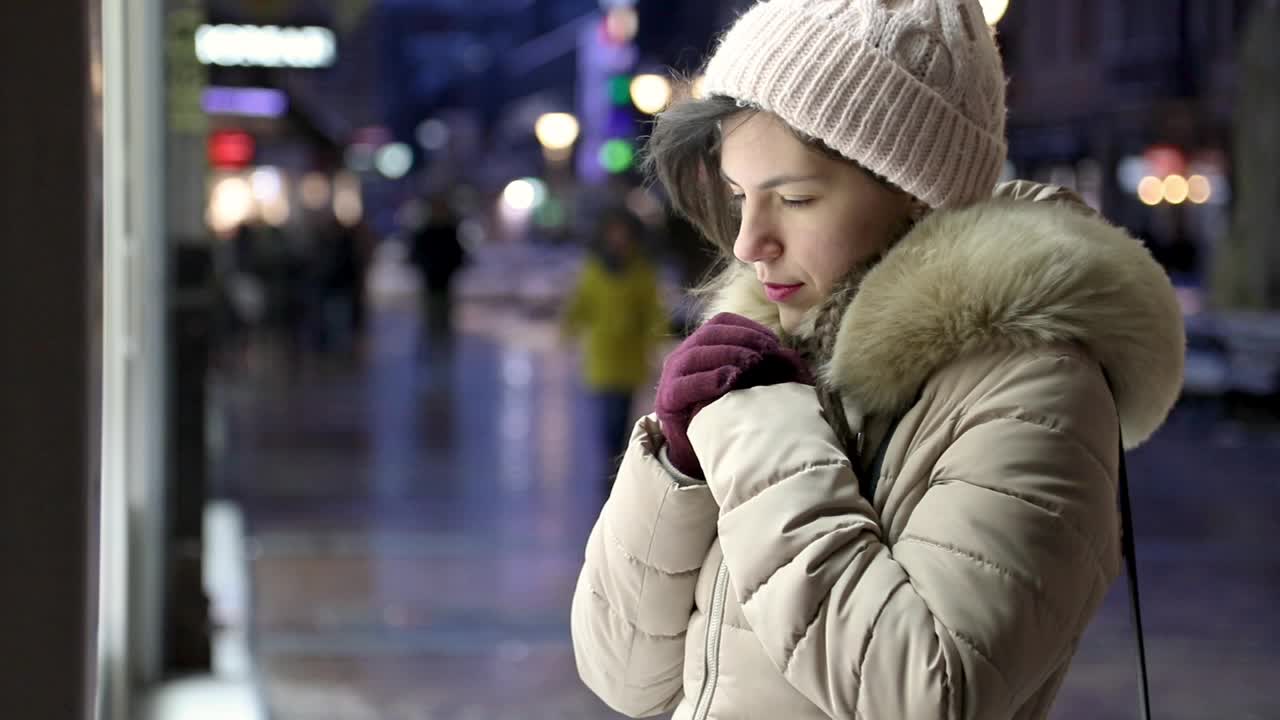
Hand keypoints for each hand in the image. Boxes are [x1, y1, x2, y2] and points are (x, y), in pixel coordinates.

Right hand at [656, 312, 812, 478]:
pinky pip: (683, 385)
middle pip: (711, 333)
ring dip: (727, 354)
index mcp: (702, 345)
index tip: (773, 343)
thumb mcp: (750, 383)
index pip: (723, 322)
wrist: (703, 453)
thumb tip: (787, 354)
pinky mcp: (667, 400)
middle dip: (742, 339)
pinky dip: (707, 380)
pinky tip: (728, 382)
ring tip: (752, 364)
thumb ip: (763, 365)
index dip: (749, 327)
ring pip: (696, 354)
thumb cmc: (732, 414)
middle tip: (767, 353)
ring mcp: (672, 376)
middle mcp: (684, 355)